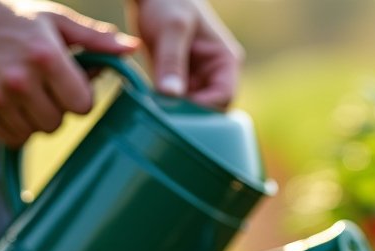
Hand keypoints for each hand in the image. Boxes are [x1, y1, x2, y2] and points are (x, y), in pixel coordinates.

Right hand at [0, 0, 138, 146]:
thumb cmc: (15, 18)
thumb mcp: (57, 21)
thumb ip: (96, 38)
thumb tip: (133, 48)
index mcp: (46, 58)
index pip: (83, 105)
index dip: (79, 96)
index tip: (68, 83)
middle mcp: (19, 81)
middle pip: (58, 123)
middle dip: (57, 108)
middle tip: (44, 87)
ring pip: (35, 133)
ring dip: (36, 120)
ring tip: (26, 94)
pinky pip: (12, 139)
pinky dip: (15, 127)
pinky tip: (9, 103)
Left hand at [127, 0, 243, 108]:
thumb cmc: (169, 2)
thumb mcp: (172, 28)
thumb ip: (171, 60)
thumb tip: (171, 93)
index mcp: (225, 61)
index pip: (224, 98)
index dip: (204, 109)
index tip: (178, 111)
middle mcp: (214, 74)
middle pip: (209, 109)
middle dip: (188, 113)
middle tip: (163, 115)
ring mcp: (196, 79)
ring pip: (189, 109)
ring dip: (173, 111)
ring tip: (154, 109)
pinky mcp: (176, 81)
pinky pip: (173, 102)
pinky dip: (162, 105)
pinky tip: (149, 103)